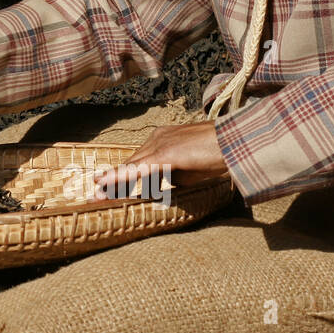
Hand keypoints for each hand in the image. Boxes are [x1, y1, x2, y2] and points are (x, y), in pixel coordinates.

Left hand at [93, 120, 228, 195]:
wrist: (237, 143)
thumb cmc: (219, 155)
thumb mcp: (190, 170)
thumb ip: (172, 176)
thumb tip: (160, 187)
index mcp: (162, 140)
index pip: (139, 161)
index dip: (122, 175)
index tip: (107, 186)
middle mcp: (157, 139)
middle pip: (131, 163)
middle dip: (114, 179)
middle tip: (96, 193)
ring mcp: (160, 145)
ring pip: (132, 166)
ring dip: (114, 181)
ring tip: (98, 193)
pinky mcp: (165, 154)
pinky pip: (139, 168)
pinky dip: (122, 176)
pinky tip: (107, 182)